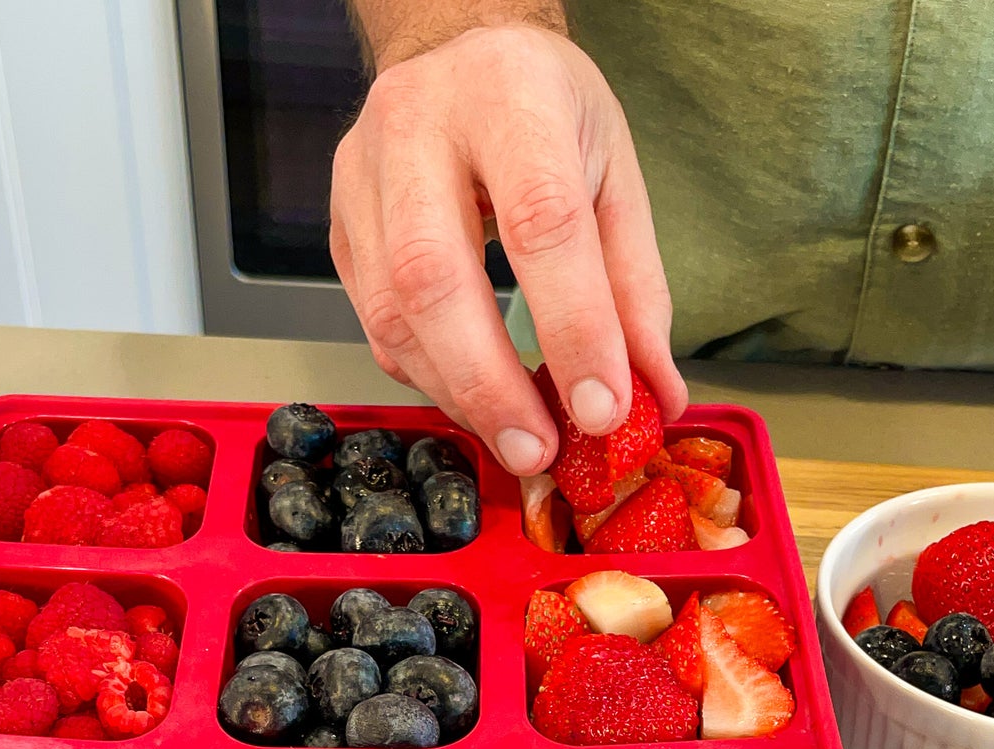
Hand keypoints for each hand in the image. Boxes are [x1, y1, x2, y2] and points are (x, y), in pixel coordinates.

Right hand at [330, 24, 685, 475]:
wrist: (453, 53)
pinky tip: (473, 398)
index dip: (573, 327)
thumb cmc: (542, 113)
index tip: (603, 409)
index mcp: (509, 94)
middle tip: (539, 450)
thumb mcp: (613, 176)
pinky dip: (429, 378)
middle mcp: (417, 126)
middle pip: (436, 277)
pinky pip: (375, 326)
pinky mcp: (338, 228)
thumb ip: (635, 288)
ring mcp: (361, 178)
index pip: (540, 222)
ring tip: (516, 439)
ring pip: (393, 314)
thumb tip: (654, 396)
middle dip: (491, 384)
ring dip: (458, 395)